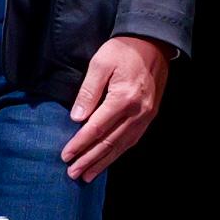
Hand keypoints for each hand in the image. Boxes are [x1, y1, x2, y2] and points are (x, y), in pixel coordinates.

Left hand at [58, 35, 172, 179]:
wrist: (153, 43)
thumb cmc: (123, 50)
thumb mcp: (100, 64)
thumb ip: (88, 91)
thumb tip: (76, 118)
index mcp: (123, 99)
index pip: (96, 128)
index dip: (80, 144)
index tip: (66, 155)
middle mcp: (137, 112)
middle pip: (109, 142)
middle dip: (89, 159)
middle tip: (73, 174)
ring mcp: (146, 116)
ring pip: (121, 146)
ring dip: (103, 162)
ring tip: (87, 175)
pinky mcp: (149, 116)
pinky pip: (132, 140)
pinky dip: (118, 153)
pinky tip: (107, 160)